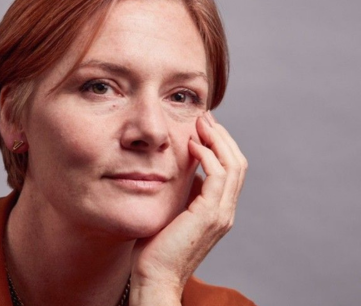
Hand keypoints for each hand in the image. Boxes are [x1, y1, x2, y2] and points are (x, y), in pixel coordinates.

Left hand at [129, 111, 247, 305]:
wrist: (155, 276)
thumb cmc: (157, 247)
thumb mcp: (174, 212)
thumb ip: (185, 193)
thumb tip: (184, 170)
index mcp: (218, 211)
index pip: (230, 169)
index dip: (220, 145)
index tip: (203, 126)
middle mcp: (225, 211)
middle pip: (238, 163)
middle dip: (222, 136)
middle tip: (205, 116)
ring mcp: (221, 214)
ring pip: (233, 166)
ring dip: (218, 140)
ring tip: (201, 122)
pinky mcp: (210, 215)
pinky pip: (218, 176)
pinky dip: (208, 156)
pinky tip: (192, 144)